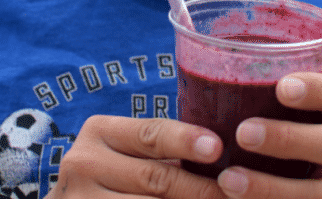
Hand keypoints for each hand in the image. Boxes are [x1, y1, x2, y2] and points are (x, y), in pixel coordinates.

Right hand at [46, 114, 225, 197]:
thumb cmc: (111, 172)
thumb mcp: (123, 150)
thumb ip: (157, 149)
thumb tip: (219, 149)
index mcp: (99, 132)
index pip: (150, 133)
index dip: (185, 140)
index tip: (217, 147)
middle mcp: (85, 163)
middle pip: (156, 178)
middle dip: (201, 188)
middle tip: (235, 190)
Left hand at [216, 73, 321, 198]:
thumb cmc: (314, 133)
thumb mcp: (316, 112)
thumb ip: (280, 90)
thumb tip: (211, 51)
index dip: (316, 88)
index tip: (281, 87)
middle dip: (287, 138)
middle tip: (243, 133)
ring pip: (316, 194)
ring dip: (270, 188)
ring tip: (228, 180)